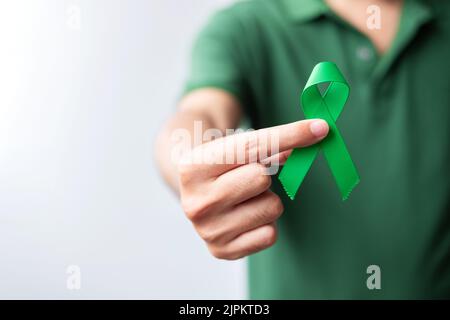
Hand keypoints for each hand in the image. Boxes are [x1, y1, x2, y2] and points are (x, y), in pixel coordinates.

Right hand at [178, 119, 328, 259]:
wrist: (192, 192)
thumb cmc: (217, 165)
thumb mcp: (232, 146)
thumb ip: (271, 142)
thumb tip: (313, 134)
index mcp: (193, 168)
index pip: (251, 147)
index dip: (290, 135)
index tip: (319, 128)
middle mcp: (196, 201)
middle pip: (261, 179)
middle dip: (263, 174)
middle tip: (245, 176)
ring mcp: (208, 230)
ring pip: (272, 207)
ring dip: (266, 200)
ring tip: (244, 198)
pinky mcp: (222, 251)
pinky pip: (270, 234)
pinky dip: (266, 223)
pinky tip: (245, 216)